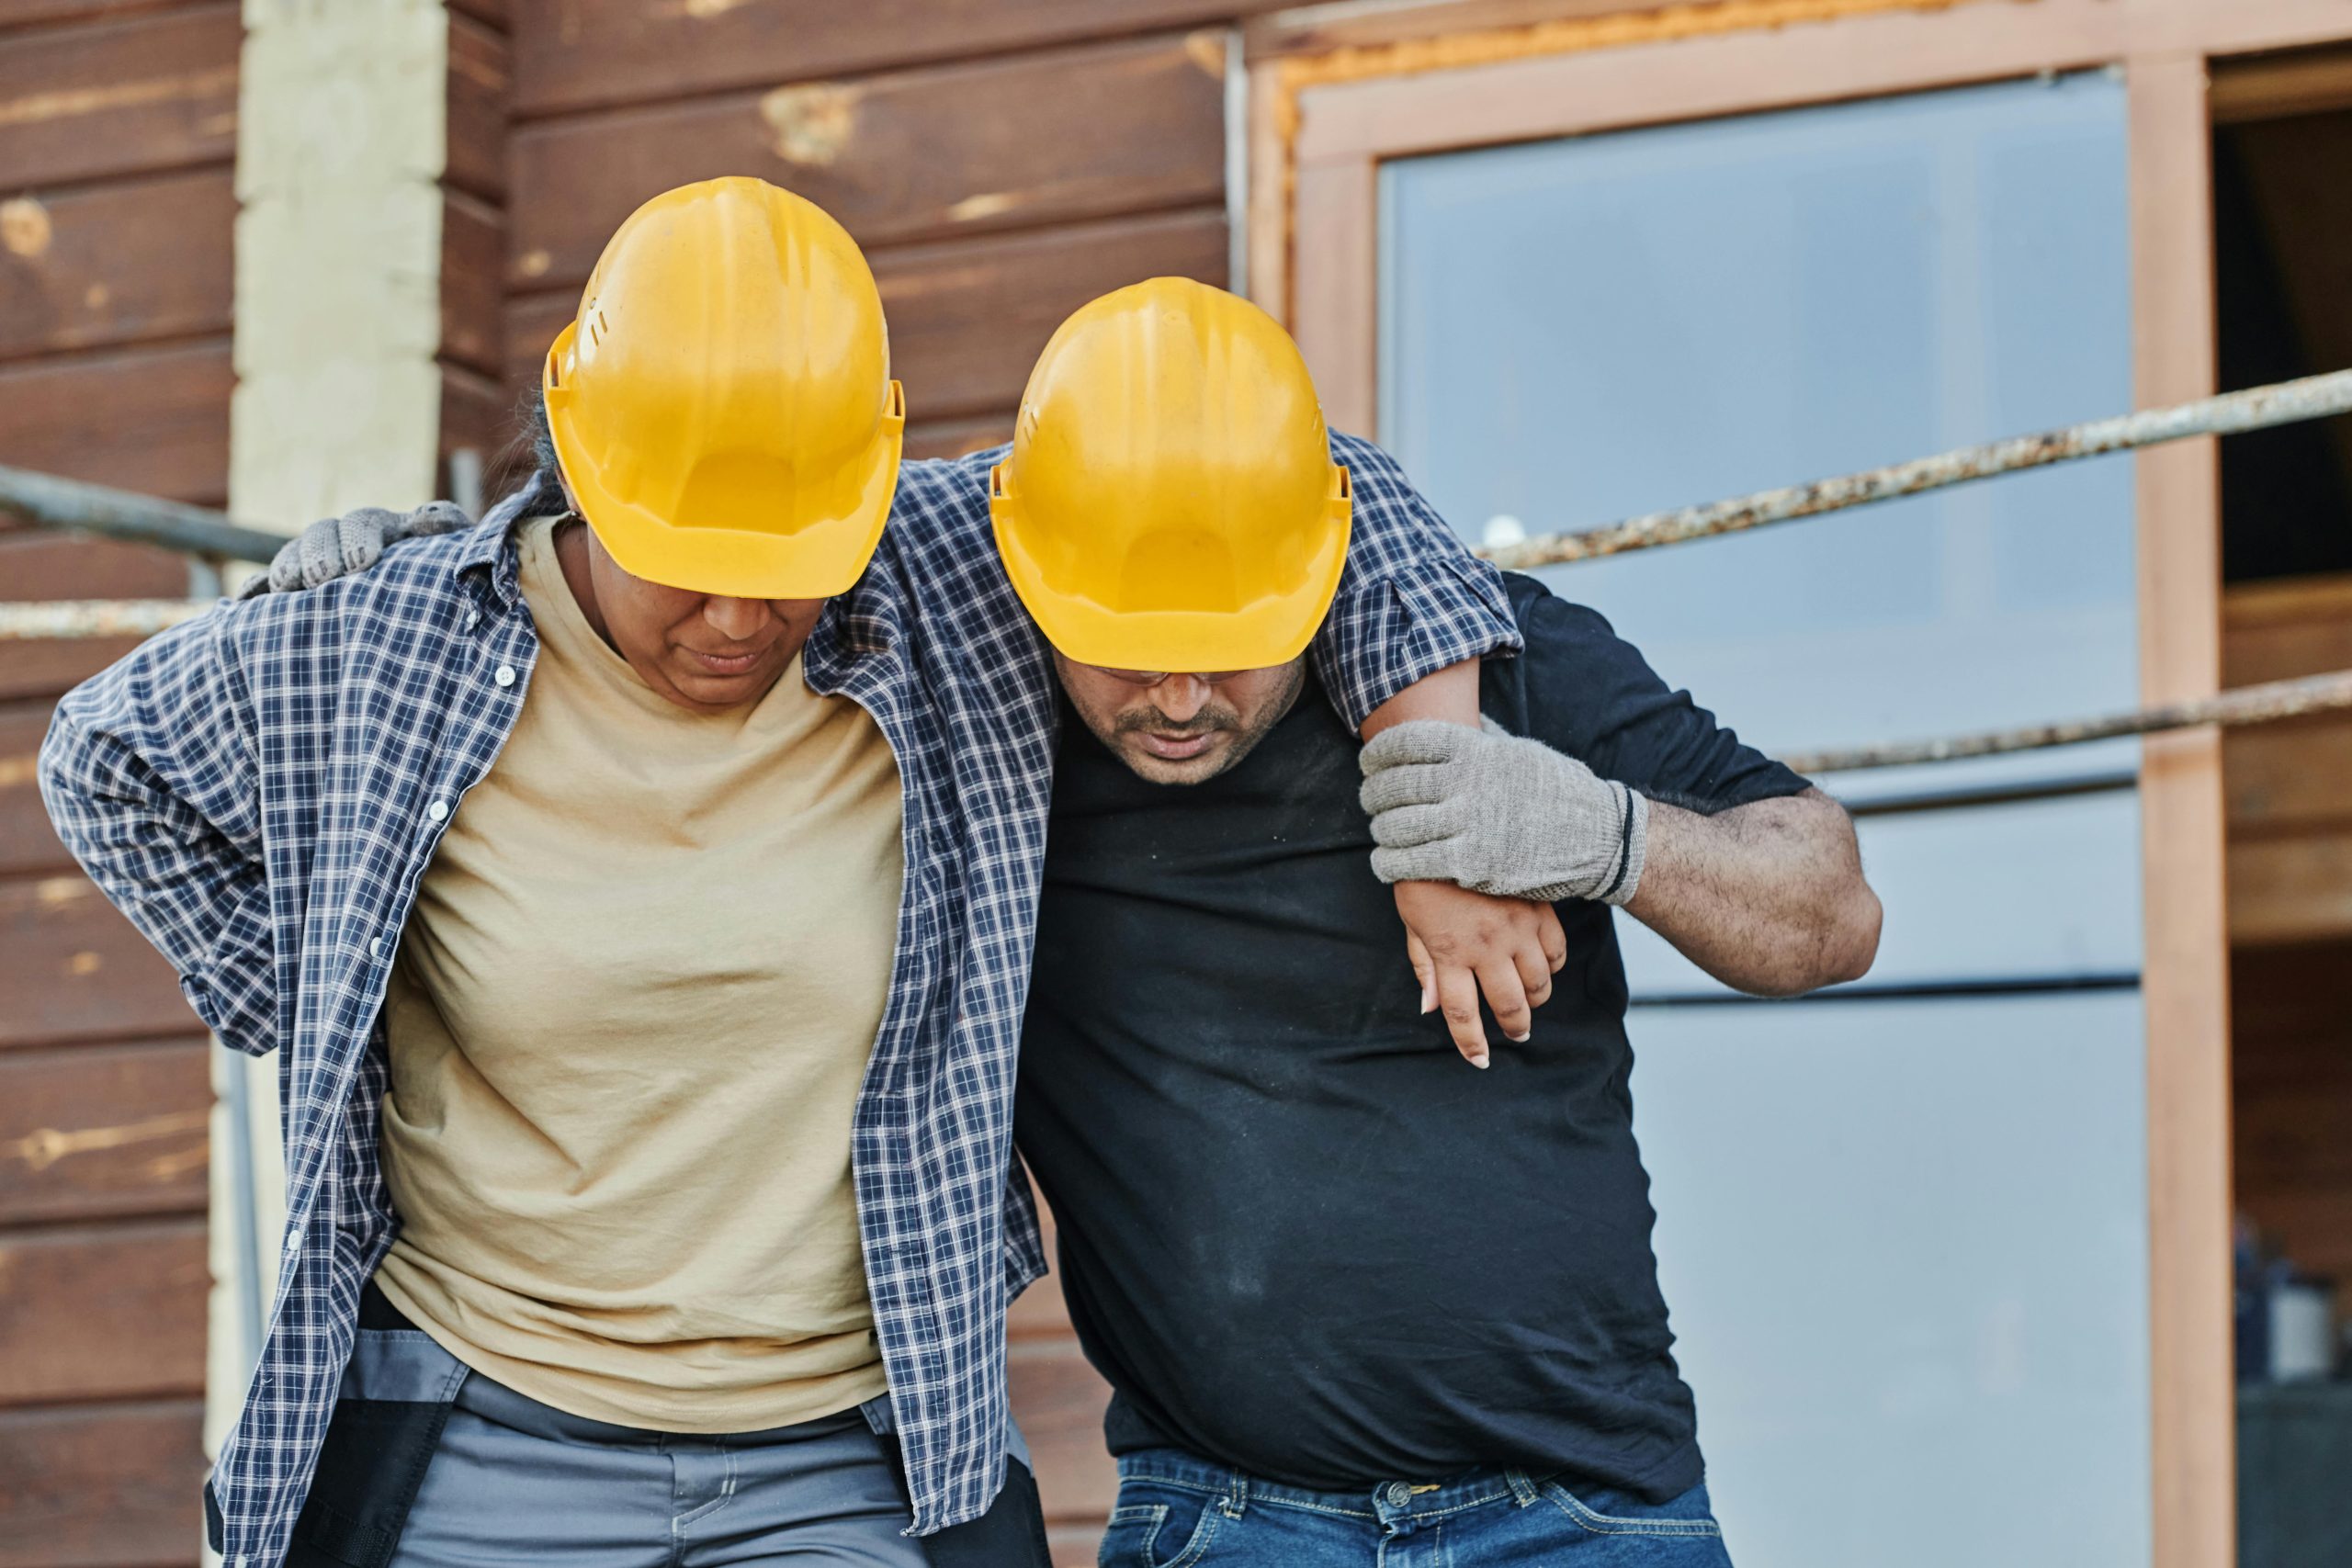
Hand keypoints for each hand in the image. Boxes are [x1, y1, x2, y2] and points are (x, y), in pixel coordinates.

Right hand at [262, 501, 473, 592]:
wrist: (437, 610)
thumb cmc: (446, 576)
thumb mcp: (453, 548)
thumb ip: (445, 528)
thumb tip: (423, 522)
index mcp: (381, 528)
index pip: (363, 523)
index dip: (359, 538)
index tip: (363, 563)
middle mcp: (343, 542)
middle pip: (321, 536)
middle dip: (320, 554)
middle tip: (324, 578)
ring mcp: (316, 566)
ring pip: (293, 557)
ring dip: (287, 568)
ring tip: (288, 587)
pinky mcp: (296, 591)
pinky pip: (268, 586)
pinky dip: (257, 591)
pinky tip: (246, 602)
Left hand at [1361, 718, 1648, 905]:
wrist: (1598, 837)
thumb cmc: (1557, 790)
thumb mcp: (1519, 750)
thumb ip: (1481, 738)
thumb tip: (1458, 716)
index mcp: (1474, 750)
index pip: (1406, 743)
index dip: (1378, 753)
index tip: (1369, 761)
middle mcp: (1466, 783)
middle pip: (1395, 785)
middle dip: (1374, 794)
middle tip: (1369, 799)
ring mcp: (1468, 824)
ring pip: (1398, 826)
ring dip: (1381, 830)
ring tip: (1380, 832)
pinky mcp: (1471, 864)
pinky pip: (1413, 863)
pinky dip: (1391, 864)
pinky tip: (1385, 864)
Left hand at [1392, 879, 1566, 1067]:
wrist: (1455, 823)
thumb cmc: (1425, 874)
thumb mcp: (1411, 920)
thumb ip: (1424, 965)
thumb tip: (1429, 1008)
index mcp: (1449, 951)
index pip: (1460, 1013)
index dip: (1471, 1043)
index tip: (1479, 1061)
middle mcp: (1487, 946)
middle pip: (1509, 1005)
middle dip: (1514, 1027)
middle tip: (1515, 1033)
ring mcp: (1518, 928)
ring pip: (1539, 983)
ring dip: (1535, 1000)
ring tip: (1528, 1001)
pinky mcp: (1540, 910)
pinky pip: (1556, 952)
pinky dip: (1553, 967)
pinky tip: (1543, 967)